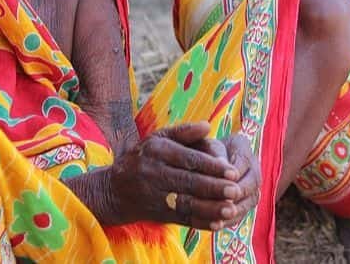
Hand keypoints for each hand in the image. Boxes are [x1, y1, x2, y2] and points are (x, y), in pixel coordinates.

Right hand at [97, 122, 255, 229]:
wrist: (114, 189)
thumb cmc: (144, 156)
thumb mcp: (158, 138)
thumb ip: (184, 131)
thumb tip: (208, 126)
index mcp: (158, 151)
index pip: (189, 159)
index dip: (212, 166)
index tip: (232, 171)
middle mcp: (154, 173)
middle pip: (188, 182)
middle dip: (214, 188)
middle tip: (236, 190)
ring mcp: (155, 195)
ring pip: (185, 203)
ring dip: (210, 208)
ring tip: (230, 209)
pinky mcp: (158, 213)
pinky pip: (181, 218)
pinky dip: (199, 222)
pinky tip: (217, 222)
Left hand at [187, 133, 259, 215]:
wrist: (196, 162)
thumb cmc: (196, 150)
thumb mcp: (202, 146)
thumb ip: (212, 152)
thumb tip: (221, 164)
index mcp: (242, 146)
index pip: (243, 161)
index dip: (234, 173)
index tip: (225, 181)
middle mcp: (251, 165)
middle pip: (252, 182)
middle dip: (237, 195)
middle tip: (226, 205)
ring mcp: (250, 185)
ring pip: (249, 201)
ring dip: (234, 211)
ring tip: (219, 219)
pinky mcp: (244, 203)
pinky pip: (241, 214)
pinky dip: (228, 220)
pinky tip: (214, 225)